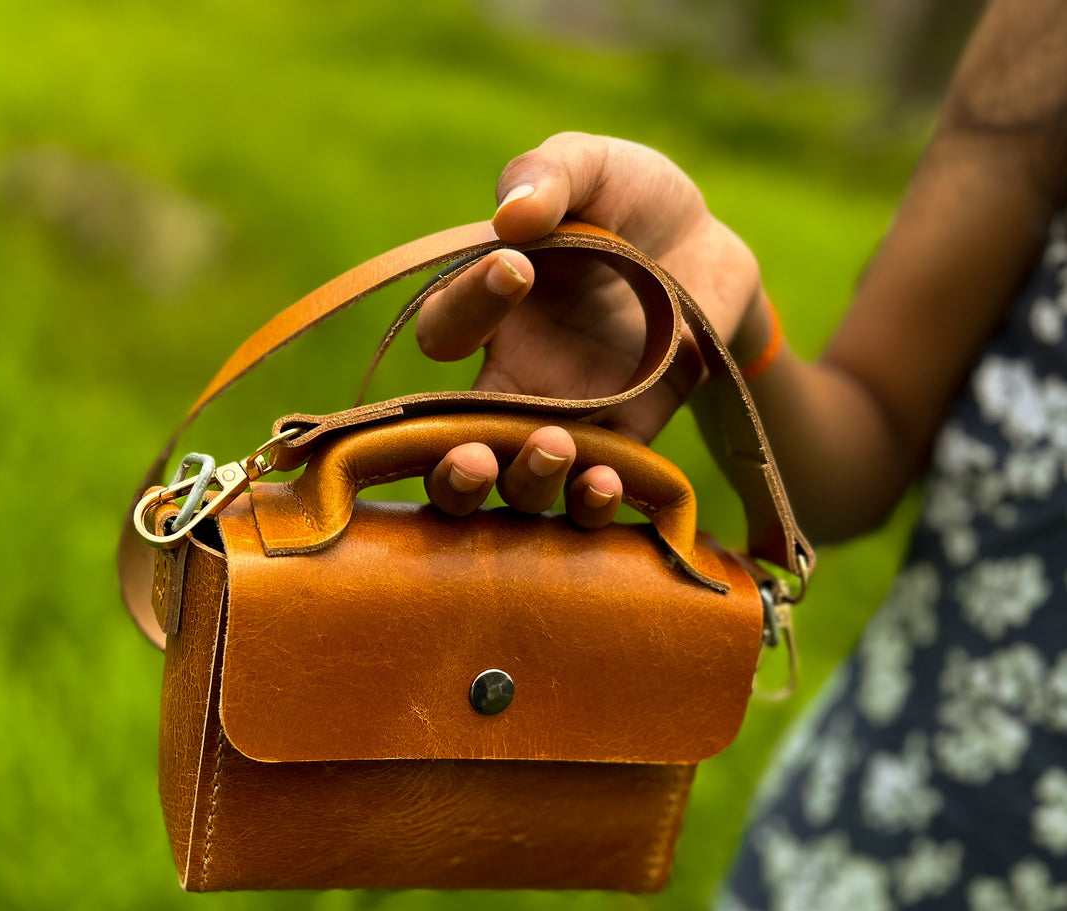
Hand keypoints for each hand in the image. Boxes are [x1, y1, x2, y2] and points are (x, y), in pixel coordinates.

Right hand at [421, 133, 760, 522]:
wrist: (708, 245)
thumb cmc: (628, 199)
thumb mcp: (591, 166)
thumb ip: (549, 174)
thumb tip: (514, 215)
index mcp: (486, 312)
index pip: (445, 329)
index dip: (468, 306)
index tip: (517, 267)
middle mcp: (512, 377)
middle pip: (451, 448)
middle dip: (449, 467)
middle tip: (471, 454)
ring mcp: (565, 419)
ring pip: (518, 485)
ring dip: (525, 483)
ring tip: (556, 448)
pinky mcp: (624, 443)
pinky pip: (593, 493)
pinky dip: (591, 501)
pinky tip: (603, 482)